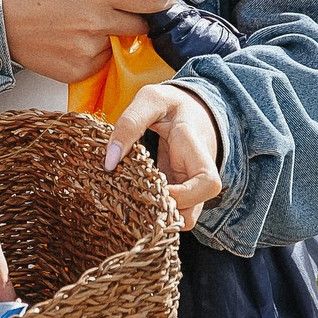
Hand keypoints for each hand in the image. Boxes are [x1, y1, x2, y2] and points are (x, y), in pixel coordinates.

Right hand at [0, 0, 171, 83]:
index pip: (149, 0)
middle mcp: (97, 25)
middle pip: (141, 26)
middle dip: (137, 18)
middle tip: (123, 12)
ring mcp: (88, 51)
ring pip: (118, 46)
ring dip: (112, 37)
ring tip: (85, 26)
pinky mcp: (78, 71)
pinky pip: (99, 62)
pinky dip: (93, 53)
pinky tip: (72, 41)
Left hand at [104, 83, 224, 230]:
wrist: (191, 107)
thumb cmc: (171, 103)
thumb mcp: (150, 100)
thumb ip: (129, 124)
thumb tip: (109, 161)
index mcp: (196, 149)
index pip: (207, 184)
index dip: (183, 197)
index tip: (153, 188)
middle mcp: (197, 174)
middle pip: (193, 213)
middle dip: (163, 215)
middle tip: (135, 198)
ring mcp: (189, 186)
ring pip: (181, 218)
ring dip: (156, 216)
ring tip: (131, 198)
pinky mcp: (178, 191)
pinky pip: (170, 210)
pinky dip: (152, 210)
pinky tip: (132, 196)